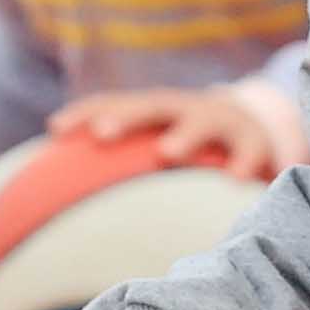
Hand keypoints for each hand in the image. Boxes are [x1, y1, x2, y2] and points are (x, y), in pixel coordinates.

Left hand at [54, 85, 300, 183]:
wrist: (254, 128)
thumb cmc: (189, 147)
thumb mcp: (155, 146)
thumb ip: (121, 168)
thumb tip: (62, 205)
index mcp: (152, 112)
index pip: (113, 105)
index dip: (84, 112)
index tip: (56, 128)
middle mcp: (182, 109)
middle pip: (150, 107)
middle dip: (125, 117)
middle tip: (102, 133)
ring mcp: (219, 120)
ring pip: (201, 121)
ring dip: (183, 134)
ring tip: (168, 152)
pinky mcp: (254, 139)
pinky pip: (250, 149)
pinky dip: (243, 162)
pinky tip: (237, 180)